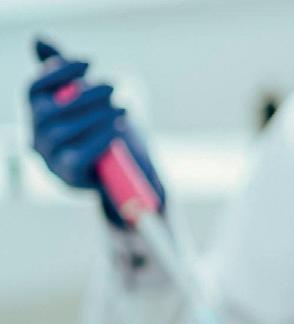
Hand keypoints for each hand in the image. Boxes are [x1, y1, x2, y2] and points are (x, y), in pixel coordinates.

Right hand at [28, 39, 164, 226]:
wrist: (119, 172)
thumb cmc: (98, 130)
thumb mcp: (84, 100)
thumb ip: (64, 74)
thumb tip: (39, 39)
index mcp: (35, 113)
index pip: (34, 88)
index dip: (59, 72)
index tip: (89, 62)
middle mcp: (35, 135)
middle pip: (49, 109)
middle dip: (84, 94)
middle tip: (113, 86)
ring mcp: (49, 158)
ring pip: (65, 131)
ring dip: (96, 116)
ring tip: (122, 108)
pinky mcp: (67, 176)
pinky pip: (79, 154)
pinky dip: (100, 138)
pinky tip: (118, 128)